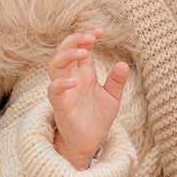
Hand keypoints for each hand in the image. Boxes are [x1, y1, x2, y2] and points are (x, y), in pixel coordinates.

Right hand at [46, 29, 128, 167]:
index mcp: (84, 74)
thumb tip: (123, 64)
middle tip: (91, 37)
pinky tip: (76, 81)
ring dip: (67, 55)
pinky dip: (61, 83)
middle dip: (75, 40)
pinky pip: (54, 90)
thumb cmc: (97, 120)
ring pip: (54, 66)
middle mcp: (72, 79)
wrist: (89, 144)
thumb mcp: (112, 98)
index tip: (100, 32)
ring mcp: (64, 91)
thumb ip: (116, 81)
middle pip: (64, 51)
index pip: (81, 49)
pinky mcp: (60, 106)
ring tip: (84, 52)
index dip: (87, 37)